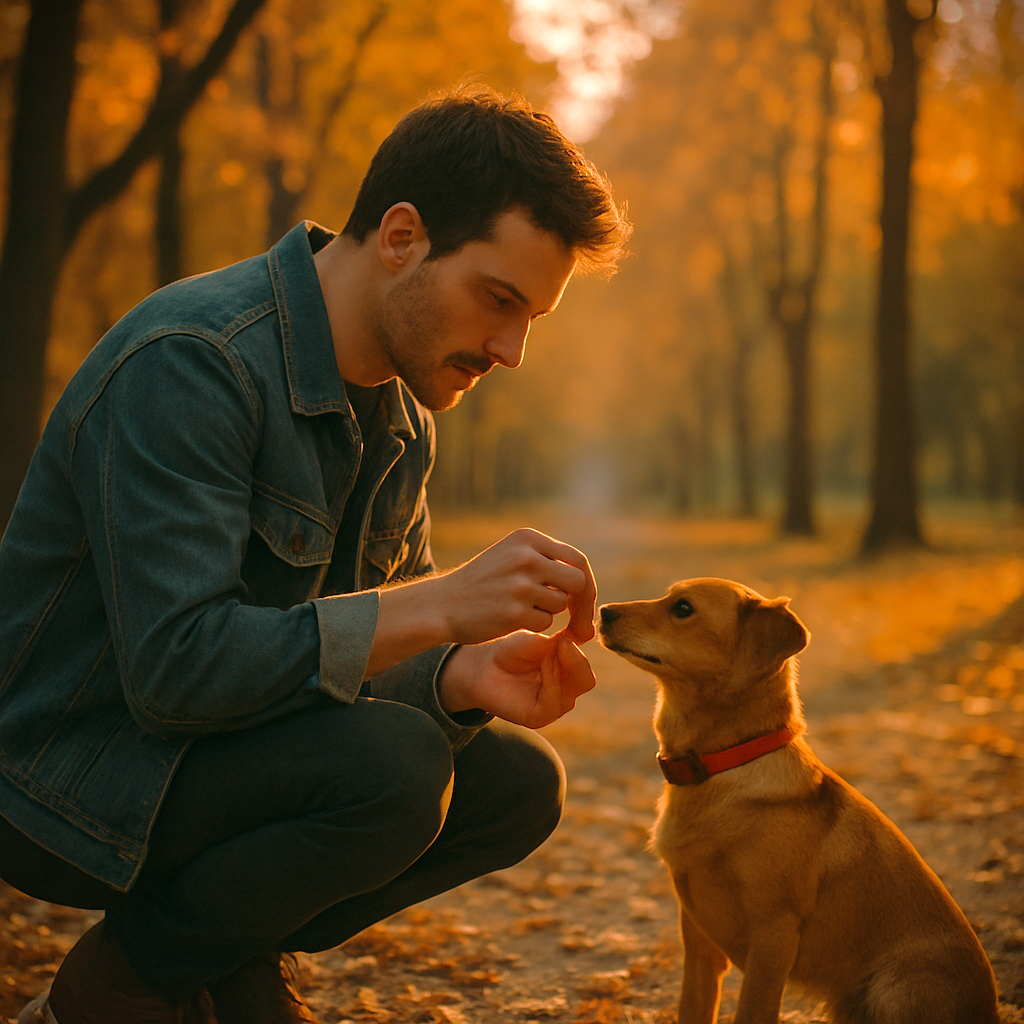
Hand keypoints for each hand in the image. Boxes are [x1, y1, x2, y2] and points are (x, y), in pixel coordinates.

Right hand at [432, 529, 596, 644]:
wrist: (442, 603)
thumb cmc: (482, 582)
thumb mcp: (510, 554)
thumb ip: (546, 560)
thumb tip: (586, 580)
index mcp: (527, 538)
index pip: (576, 559)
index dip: (586, 583)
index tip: (584, 600)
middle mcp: (526, 557)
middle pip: (578, 581)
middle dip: (581, 603)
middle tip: (576, 620)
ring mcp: (520, 584)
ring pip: (560, 604)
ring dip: (548, 611)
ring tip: (520, 607)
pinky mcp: (514, 612)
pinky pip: (545, 622)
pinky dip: (533, 624)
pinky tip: (510, 619)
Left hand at [439, 629, 596, 728]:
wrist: (483, 666)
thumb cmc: (509, 651)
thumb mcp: (537, 641)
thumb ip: (559, 644)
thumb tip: (577, 642)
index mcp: (567, 670)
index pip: (586, 661)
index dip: (583, 647)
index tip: (572, 630)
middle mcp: (564, 689)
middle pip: (586, 679)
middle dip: (577, 660)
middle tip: (563, 643)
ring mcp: (554, 704)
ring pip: (575, 690)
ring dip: (563, 668)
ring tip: (547, 654)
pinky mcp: (540, 717)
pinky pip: (556, 702)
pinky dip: (553, 682)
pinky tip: (543, 666)